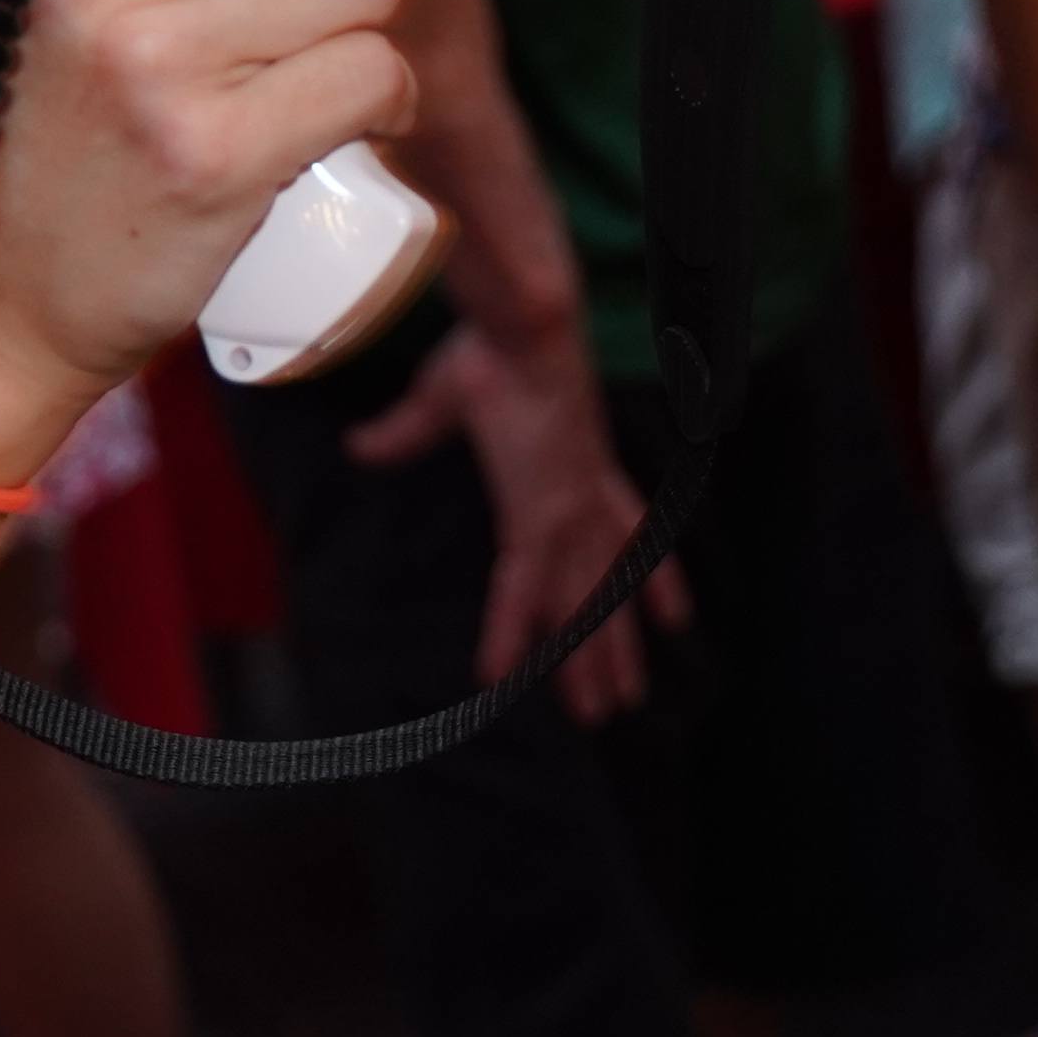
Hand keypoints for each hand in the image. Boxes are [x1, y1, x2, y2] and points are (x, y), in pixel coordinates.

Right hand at [344, 319, 668, 716]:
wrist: (522, 323)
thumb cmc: (491, 348)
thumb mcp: (445, 399)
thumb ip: (406, 433)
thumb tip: (359, 447)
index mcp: (580, 466)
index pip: (628, 532)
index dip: (654, 578)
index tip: (677, 619)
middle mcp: (582, 498)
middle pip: (607, 587)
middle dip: (616, 647)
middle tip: (622, 702)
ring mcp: (567, 511)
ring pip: (583, 602)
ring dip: (591, 659)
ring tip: (602, 713)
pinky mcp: (537, 514)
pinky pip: (523, 587)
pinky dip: (507, 628)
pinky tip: (497, 671)